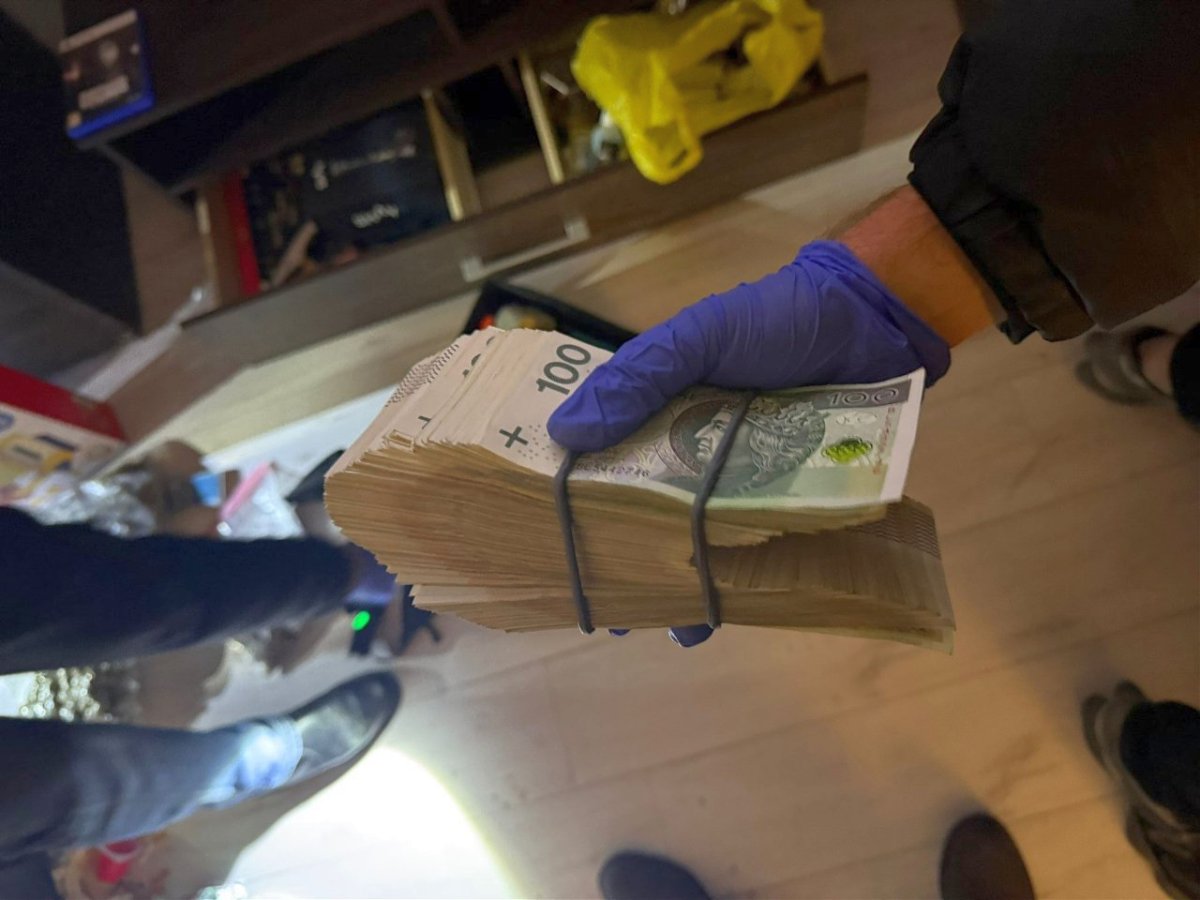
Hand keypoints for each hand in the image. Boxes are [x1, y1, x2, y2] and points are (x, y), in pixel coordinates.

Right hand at [550, 241, 950, 646]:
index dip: (572, 501)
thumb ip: (637, 378)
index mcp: (655, 412)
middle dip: (624, 560)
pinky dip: (736, 582)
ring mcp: (736, 479)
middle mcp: (688, 451)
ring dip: (679, 584)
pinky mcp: (781, 497)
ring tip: (666, 621)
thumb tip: (563, 432)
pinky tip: (714, 616)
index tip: (546, 543)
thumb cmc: (773, 320)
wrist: (869, 325)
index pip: (600, 461)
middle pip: (645, 512)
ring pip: (696, 539)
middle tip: (604, 606)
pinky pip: (752, 547)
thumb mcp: (697, 337)